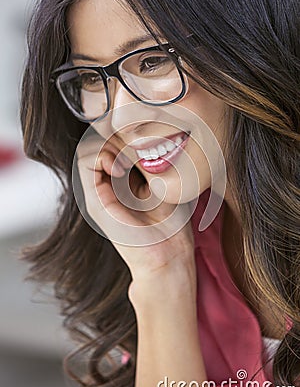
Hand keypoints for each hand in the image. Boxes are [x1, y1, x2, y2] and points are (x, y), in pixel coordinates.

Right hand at [76, 134, 195, 292]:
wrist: (169, 254)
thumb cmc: (172, 221)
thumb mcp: (164, 181)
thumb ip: (150, 159)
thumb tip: (145, 133)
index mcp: (121, 182)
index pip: (110, 143)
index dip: (121, 132)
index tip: (141, 137)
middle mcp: (106, 186)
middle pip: (99, 142)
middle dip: (115, 135)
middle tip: (134, 144)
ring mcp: (98, 193)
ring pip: (89, 148)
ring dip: (108, 145)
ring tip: (127, 158)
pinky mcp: (94, 201)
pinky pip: (86, 163)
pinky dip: (101, 156)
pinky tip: (120, 166)